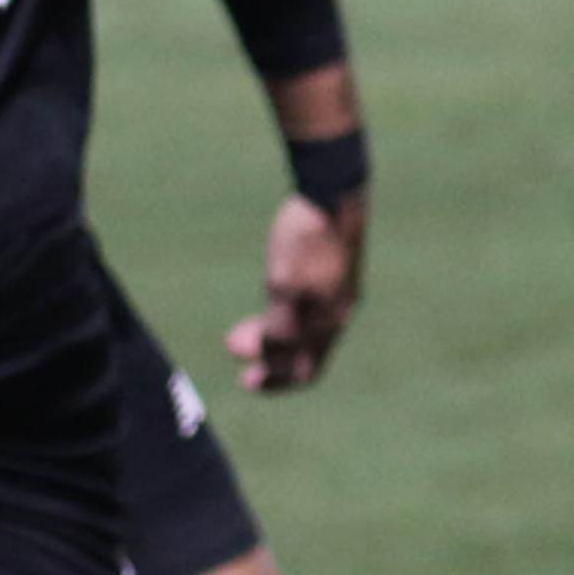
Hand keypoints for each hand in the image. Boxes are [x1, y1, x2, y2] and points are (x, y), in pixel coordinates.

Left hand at [229, 188, 365, 392]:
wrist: (332, 192)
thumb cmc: (306, 241)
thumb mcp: (285, 287)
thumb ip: (279, 328)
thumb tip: (267, 359)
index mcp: (330, 320)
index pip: (305, 369)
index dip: (275, 381)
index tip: (245, 381)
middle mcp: (338, 311)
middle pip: (304, 351)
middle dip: (268, 357)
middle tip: (234, 349)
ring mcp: (338, 290)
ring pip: (304, 327)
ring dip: (272, 334)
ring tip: (243, 328)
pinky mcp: (334, 269)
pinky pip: (309, 306)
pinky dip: (284, 314)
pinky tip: (273, 297)